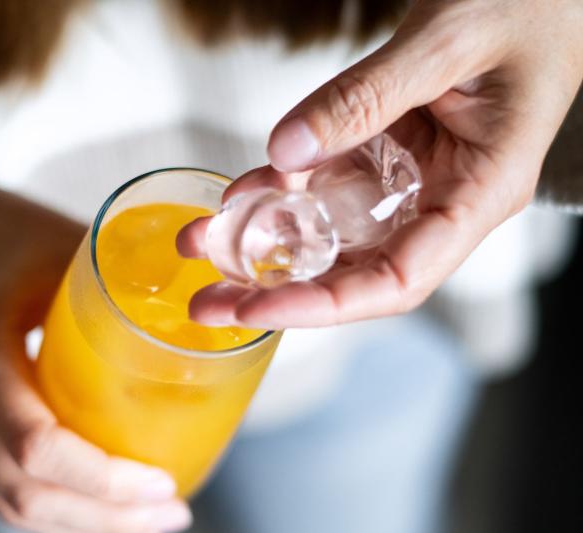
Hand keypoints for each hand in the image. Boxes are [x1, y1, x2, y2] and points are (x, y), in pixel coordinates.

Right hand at [0, 173, 191, 532]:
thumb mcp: (59, 247)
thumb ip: (122, 282)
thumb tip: (205, 306)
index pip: (37, 447)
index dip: (103, 479)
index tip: (161, 482)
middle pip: (28, 493)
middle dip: (106, 519)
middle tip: (171, 514)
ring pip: (14, 506)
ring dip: (85, 526)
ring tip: (149, 526)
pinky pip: (4, 493)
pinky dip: (57, 514)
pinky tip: (103, 517)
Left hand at [179, 0, 582, 328]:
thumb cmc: (525, 8)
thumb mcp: (445, 43)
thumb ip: (366, 96)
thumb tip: (287, 151)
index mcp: (480, 192)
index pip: (400, 279)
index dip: (324, 305)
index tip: (257, 307)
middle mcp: (443, 198)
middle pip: (355, 270)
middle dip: (276, 289)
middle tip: (207, 301)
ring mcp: (412, 177)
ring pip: (333, 229)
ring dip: (266, 240)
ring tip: (201, 242)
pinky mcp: (387, 150)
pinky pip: (328, 182)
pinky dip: (280, 189)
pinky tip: (238, 193)